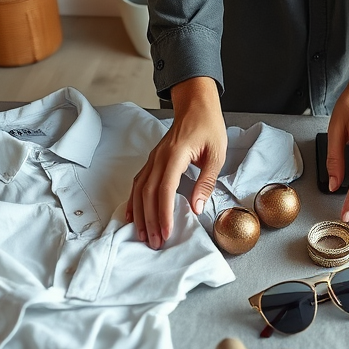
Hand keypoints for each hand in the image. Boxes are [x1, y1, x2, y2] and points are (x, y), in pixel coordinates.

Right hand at [126, 77, 225, 248]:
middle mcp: (159, 158)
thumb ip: (206, 181)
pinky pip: (138, 183)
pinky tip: (132, 216)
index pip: (165, 189)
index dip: (163, 213)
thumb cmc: (208, 127)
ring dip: (140, 215)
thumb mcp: (217, 154)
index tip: (166, 232)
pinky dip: (133, 201)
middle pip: (148, 194)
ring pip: (139, 190)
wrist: (195, 105)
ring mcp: (152, 159)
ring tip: (142, 236)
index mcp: (175, 155)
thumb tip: (196, 207)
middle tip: (154, 243)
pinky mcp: (151, 161)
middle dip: (150, 221)